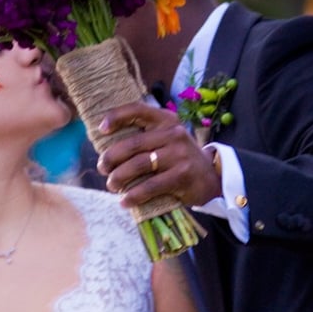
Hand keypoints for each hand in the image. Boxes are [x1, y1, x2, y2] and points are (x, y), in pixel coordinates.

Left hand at [96, 102, 221, 206]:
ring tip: (111, 185)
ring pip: (139, 165)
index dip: (116, 117)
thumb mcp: (166, 139)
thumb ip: (145, 136)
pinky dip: (134, 195)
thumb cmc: (178, 157)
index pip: (137, 110)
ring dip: (119, 177)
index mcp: (166, 120)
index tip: (101, 129)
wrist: (211, 177)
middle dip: (111, 157)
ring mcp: (179, 155)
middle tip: (102, 168)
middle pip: (133, 144)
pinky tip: (125, 201)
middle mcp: (173, 134)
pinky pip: (151, 186)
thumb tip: (106, 146)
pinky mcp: (182, 176)